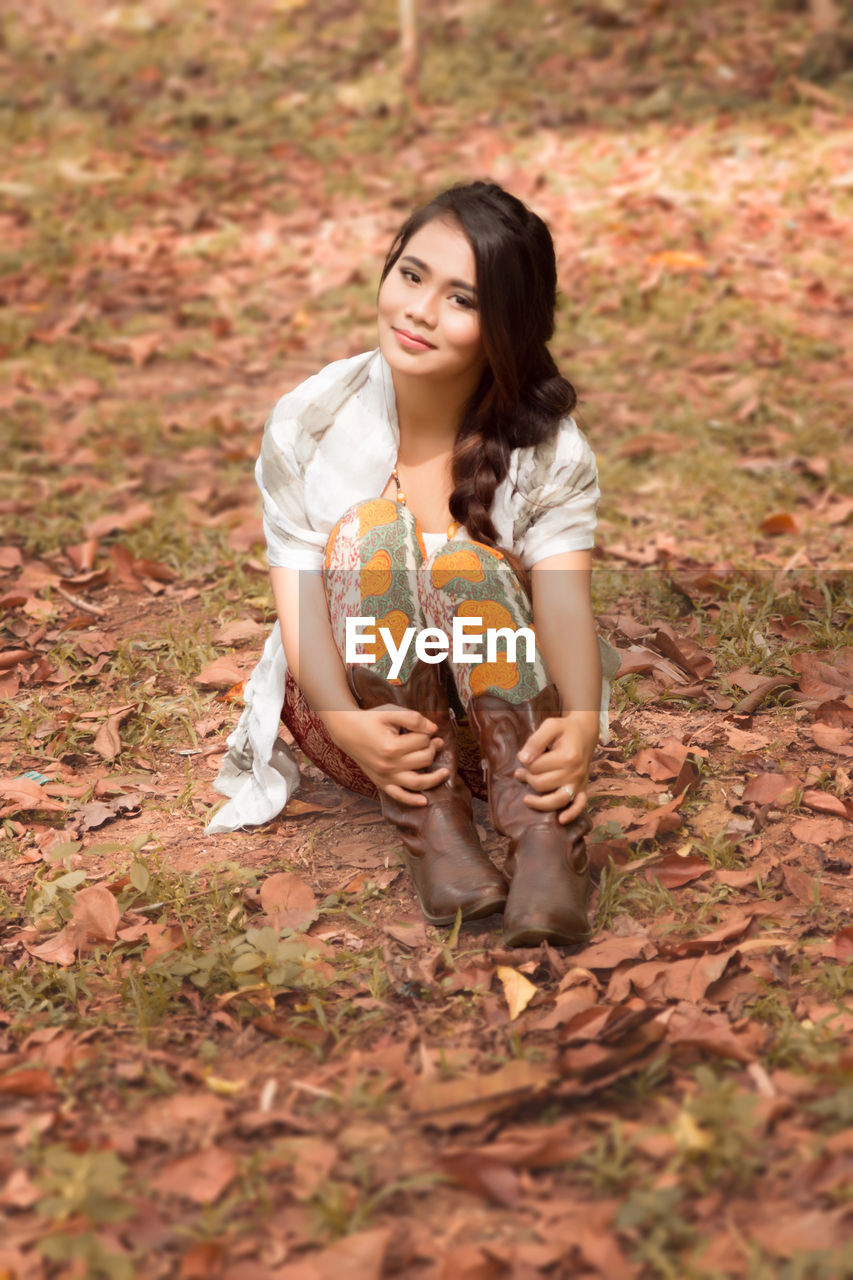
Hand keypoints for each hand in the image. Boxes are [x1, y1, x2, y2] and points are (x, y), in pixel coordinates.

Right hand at [328, 705, 446, 806]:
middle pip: (424, 760)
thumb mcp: (390, 711)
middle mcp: (389, 765)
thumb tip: (434, 729)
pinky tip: (425, 801)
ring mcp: (385, 776)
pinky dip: (412, 800)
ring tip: (445, 772)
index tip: (426, 729)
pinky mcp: (381, 782)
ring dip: (435, 778)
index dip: (428, 733)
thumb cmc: (370, 719)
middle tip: (435, 742)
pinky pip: (398, 796)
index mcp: (392, 747)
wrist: (346, 731)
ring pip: (417, 782)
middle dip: (432, 749)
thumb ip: (413, 718)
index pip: (422, 741)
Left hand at [513, 711, 596, 824]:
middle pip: (541, 784)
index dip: (526, 762)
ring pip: (555, 800)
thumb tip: (523, 760)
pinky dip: (571, 814)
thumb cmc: (564, 730)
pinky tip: (561, 820)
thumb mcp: (549, 726)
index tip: (527, 755)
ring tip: (526, 798)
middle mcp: (575, 772)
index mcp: (567, 756)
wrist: (583, 733)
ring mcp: (579, 782)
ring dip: (539, 801)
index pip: (535, 767)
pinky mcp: (582, 789)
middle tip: (525, 770)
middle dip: (529, 777)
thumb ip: (535, 741)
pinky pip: (579, 805)